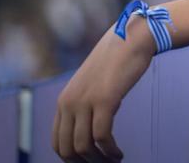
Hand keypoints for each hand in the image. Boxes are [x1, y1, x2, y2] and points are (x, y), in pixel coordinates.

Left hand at [53, 19, 152, 161]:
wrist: (130, 38)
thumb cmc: (117, 61)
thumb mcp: (93, 85)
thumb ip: (86, 103)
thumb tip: (91, 128)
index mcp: (64, 101)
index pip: (57, 142)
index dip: (72, 159)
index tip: (90, 161)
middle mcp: (69, 103)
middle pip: (67, 149)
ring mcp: (85, 101)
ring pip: (83, 146)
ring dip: (99, 160)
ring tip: (115, 161)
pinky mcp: (104, 100)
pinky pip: (102, 136)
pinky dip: (110, 151)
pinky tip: (119, 153)